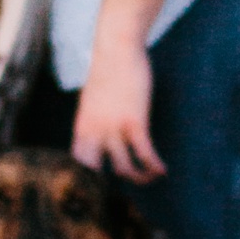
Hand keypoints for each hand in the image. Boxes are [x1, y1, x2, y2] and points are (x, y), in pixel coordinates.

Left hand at [71, 34, 164, 181]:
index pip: (77, 161)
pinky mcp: (134, 121)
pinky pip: (144, 153)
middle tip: (123, 190)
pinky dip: (153, 165)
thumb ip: (95, 118)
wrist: (117, 48)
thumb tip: (100, 130)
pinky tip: (162, 170)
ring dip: (139, 177)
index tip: (100, 186)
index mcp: (82, 126)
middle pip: (95, 171)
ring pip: (124, 167)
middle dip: (107, 186)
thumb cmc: (108, 69)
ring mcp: (113, 128)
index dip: (85, 177)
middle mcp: (94, 131)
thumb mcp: (93, 98)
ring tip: (150, 177)